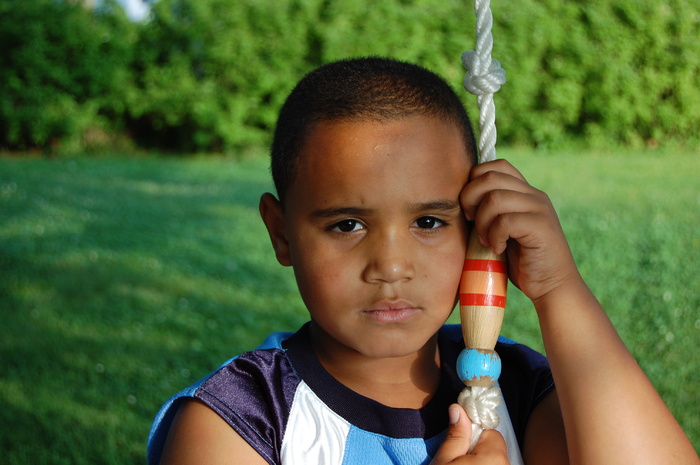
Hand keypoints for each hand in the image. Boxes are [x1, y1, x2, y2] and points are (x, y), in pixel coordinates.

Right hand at [430, 404, 508, 464]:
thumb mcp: (444, 461)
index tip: (461, 444)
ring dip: (482, 461)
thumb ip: (456, 435)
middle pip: (495, 448)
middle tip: (460, 460)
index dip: (475, 436)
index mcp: (493, 457)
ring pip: (496, 460)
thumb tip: (458, 408)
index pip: (491, 433)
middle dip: (479, 450)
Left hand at [460, 159, 579, 303]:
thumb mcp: (501, 230)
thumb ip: (489, 212)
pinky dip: (495, 236)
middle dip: (470, 200)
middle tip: (472, 224)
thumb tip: (461, 199)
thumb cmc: (521, 261)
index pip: (494, 166)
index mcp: (524, 192)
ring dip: (482, 221)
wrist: (552, 287)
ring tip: (485, 240)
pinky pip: (506, 220)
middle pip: (489, 177)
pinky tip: (499, 249)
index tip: (470, 210)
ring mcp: (540, 209)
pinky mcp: (542, 227)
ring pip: (495, 198)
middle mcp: (534, 195)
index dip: (474, 183)